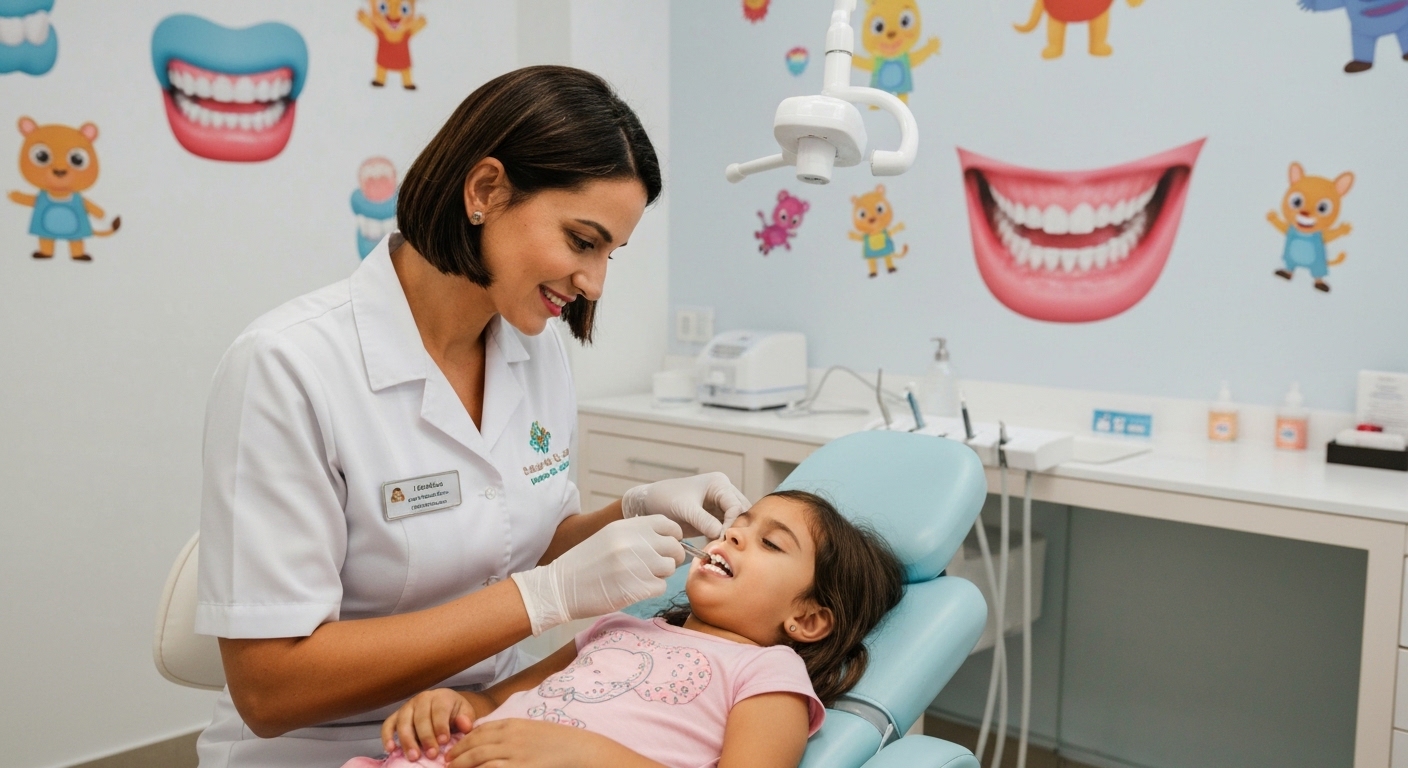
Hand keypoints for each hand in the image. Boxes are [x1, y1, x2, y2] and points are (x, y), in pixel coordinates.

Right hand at [381, 688, 481, 761]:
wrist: (446, 706)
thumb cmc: (455, 712)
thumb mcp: (466, 713)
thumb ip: (466, 719)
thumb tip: (465, 724)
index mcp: (441, 697)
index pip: (439, 710)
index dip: (440, 726)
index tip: (444, 741)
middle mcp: (422, 699)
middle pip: (420, 718)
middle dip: (425, 738)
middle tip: (431, 754)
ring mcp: (407, 707)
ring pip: (403, 722)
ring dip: (407, 741)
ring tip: (413, 756)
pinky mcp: (397, 716)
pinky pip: (388, 724)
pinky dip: (387, 736)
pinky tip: (390, 749)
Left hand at [446, 719, 615, 767]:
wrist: (581, 751)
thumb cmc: (560, 742)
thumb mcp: (534, 730)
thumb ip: (514, 733)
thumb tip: (494, 740)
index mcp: (514, 724)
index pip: (480, 730)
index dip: (464, 741)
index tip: (455, 749)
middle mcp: (510, 737)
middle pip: (475, 745)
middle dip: (458, 755)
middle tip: (447, 763)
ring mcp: (514, 754)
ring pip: (478, 760)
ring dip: (462, 766)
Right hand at [511, 515, 684, 634]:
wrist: (560, 587)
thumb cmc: (585, 563)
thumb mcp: (609, 536)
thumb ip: (636, 534)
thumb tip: (668, 539)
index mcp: (627, 526)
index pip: (668, 525)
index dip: (672, 536)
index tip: (666, 545)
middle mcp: (634, 542)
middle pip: (674, 547)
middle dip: (671, 557)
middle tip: (657, 565)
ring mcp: (636, 565)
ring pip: (669, 568)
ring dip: (660, 574)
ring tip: (641, 577)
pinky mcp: (636, 588)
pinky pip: (660, 586)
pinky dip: (652, 589)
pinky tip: (635, 588)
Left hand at [621, 472, 749, 538]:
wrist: (649, 503)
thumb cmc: (665, 499)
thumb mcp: (685, 509)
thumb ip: (703, 521)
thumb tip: (720, 534)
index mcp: (719, 484)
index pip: (735, 506)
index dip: (732, 524)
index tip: (723, 540)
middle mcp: (723, 492)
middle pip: (740, 513)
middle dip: (736, 530)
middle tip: (728, 548)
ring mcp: (720, 505)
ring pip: (735, 522)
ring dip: (730, 535)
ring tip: (722, 550)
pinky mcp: (714, 517)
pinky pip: (725, 528)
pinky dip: (723, 538)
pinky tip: (716, 549)